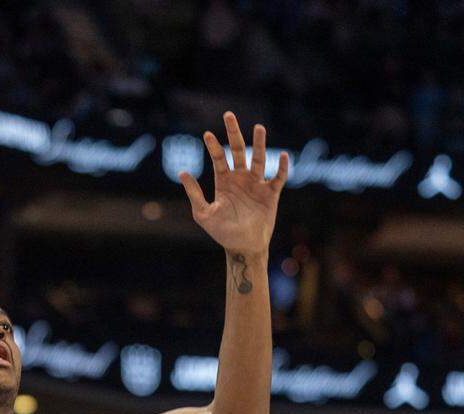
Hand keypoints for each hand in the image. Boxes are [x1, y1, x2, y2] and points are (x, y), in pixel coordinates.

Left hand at [180, 112, 289, 254]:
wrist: (243, 247)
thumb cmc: (222, 232)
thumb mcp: (203, 213)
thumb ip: (194, 193)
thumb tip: (181, 172)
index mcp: (224, 182)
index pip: (218, 159)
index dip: (213, 147)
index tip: (207, 135)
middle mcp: (240, 179)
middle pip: (238, 150)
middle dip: (233, 133)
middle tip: (228, 115)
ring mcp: (256, 185)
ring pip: (259, 159)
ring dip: (259, 144)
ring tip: (259, 128)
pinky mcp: (270, 194)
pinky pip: (278, 178)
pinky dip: (281, 168)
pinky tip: (282, 156)